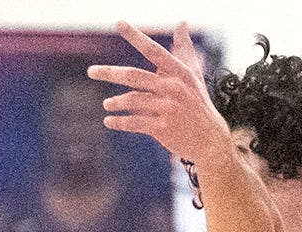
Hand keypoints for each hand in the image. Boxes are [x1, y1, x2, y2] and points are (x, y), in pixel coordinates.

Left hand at [92, 23, 226, 165]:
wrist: (210, 140)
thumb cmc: (198, 103)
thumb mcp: (193, 74)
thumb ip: (184, 48)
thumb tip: (182, 22)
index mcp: (179, 73)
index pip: (153, 50)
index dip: (136, 36)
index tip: (119, 23)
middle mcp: (173, 88)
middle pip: (134, 76)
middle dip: (109, 73)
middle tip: (91, 71)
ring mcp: (168, 109)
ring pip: (133, 100)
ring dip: (116, 102)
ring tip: (107, 105)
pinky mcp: (163, 128)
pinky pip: (135, 122)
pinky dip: (119, 122)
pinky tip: (109, 121)